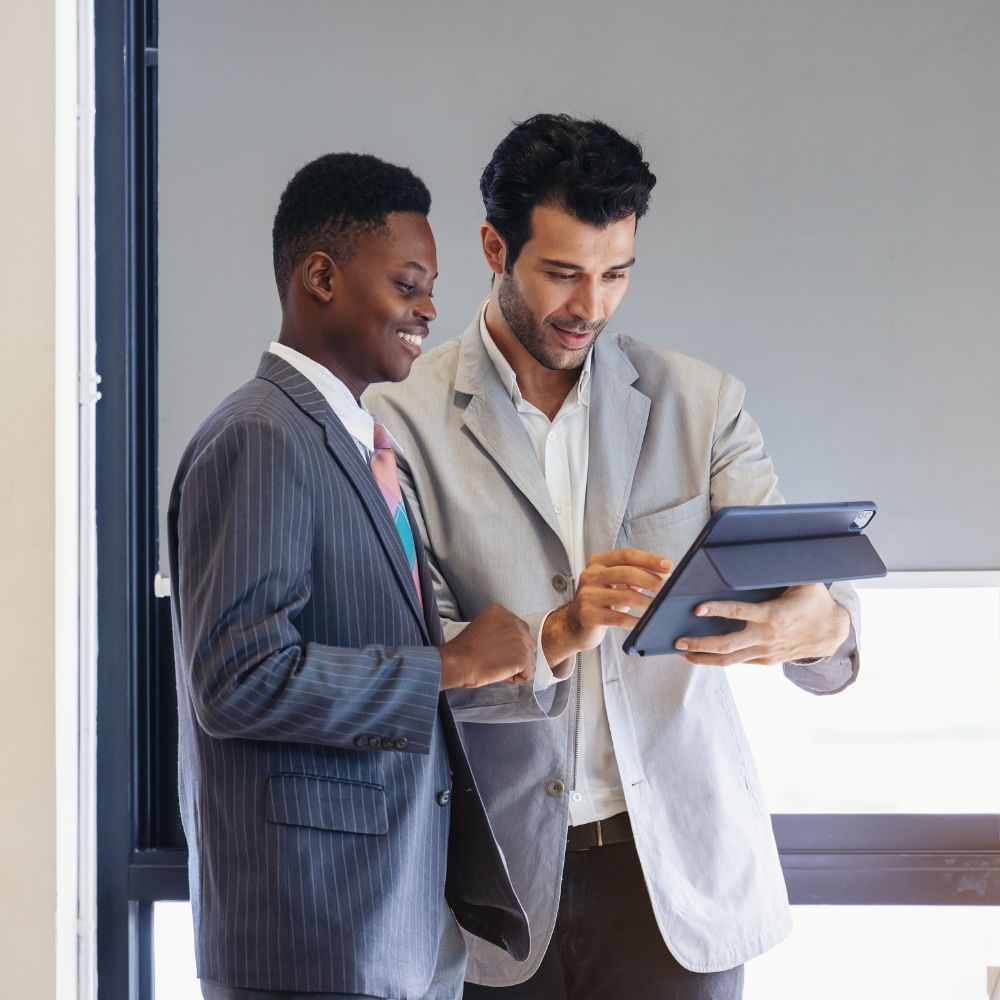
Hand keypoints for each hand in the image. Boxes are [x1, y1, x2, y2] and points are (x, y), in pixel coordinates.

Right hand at [438, 604, 536, 689]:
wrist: (457, 662)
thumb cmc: (463, 650)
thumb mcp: (481, 627)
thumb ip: (498, 630)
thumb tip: (511, 644)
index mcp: (502, 612)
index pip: (517, 631)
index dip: (506, 646)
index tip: (491, 650)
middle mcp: (514, 621)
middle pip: (526, 644)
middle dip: (514, 656)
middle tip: (493, 660)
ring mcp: (521, 639)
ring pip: (528, 660)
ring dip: (515, 668)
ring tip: (495, 666)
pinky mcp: (523, 657)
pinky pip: (528, 674)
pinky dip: (515, 679)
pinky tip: (499, 674)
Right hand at [542, 548, 670, 665]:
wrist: (573, 625)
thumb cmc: (600, 602)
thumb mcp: (614, 583)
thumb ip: (633, 574)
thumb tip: (664, 572)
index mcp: (598, 562)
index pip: (626, 555)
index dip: (649, 559)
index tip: (668, 565)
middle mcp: (590, 575)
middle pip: (626, 572)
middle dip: (650, 579)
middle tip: (666, 588)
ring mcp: (588, 595)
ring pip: (625, 595)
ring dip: (646, 602)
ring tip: (658, 607)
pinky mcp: (589, 615)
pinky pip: (618, 618)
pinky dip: (635, 621)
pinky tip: (644, 622)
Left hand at [674, 583, 850, 665]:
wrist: (832, 633)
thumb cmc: (814, 603)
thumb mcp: (803, 582)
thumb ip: (781, 570)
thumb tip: (763, 550)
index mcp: (774, 614)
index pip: (739, 612)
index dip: (717, 610)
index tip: (697, 609)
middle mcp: (767, 636)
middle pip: (727, 645)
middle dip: (700, 643)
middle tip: (679, 640)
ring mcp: (766, 652)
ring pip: (730, 659)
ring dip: (704, 657)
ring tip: (684, 652)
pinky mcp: (766, 661)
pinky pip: (739, 662)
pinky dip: (720, 659)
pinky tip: (704, 655)